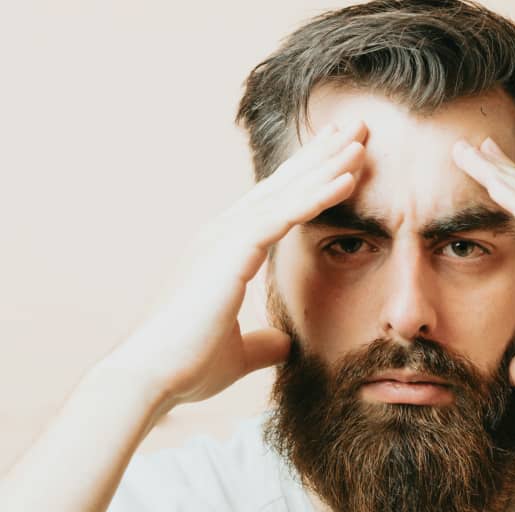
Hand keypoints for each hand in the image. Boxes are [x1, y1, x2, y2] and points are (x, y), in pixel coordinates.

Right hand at [104, 120, 367, 411]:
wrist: (150, 378)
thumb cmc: (185, 366)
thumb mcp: (239, 352)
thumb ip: (263, 343)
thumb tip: (284, 345)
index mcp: (224, 251)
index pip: (274, 204)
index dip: (306, 177)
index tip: (337, 156)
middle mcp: (223, 233)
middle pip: (283, 185)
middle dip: (321, 154)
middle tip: (355, 127)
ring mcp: (225, 237)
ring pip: (288, 191)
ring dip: (327, 163)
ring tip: (362, 137)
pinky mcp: (233, 249)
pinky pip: (285, 214)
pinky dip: (318, 194)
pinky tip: (349, 178)